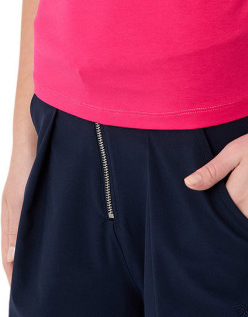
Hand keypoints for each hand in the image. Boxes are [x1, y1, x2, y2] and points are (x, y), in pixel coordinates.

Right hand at [2, 145, 35, 285]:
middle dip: (24, 266)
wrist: (37, 138)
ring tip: (47, 270)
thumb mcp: (19, 200)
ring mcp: (31, 205)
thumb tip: (11, 257)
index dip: (13, 271)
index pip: (8, 253)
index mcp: (9, 217)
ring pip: (31, 235)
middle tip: (36, 287)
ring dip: (36, 251)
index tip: (21, 292)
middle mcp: (19, 213)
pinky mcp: (44, 196)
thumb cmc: (26, 167)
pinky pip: (42, 222)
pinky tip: (56, 240)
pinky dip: (44, 235)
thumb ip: (14, 229)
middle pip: (18, 247)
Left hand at [183, 117, 247, 243]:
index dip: (210, 218)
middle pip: (231, 231)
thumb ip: (211, 171)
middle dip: (223, 230)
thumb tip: (188, 184)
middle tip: (216, 232)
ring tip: (233, 235)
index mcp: (236, 196)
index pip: (216, 217)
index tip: (204, 221)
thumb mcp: (234, 151)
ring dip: (241, 238)